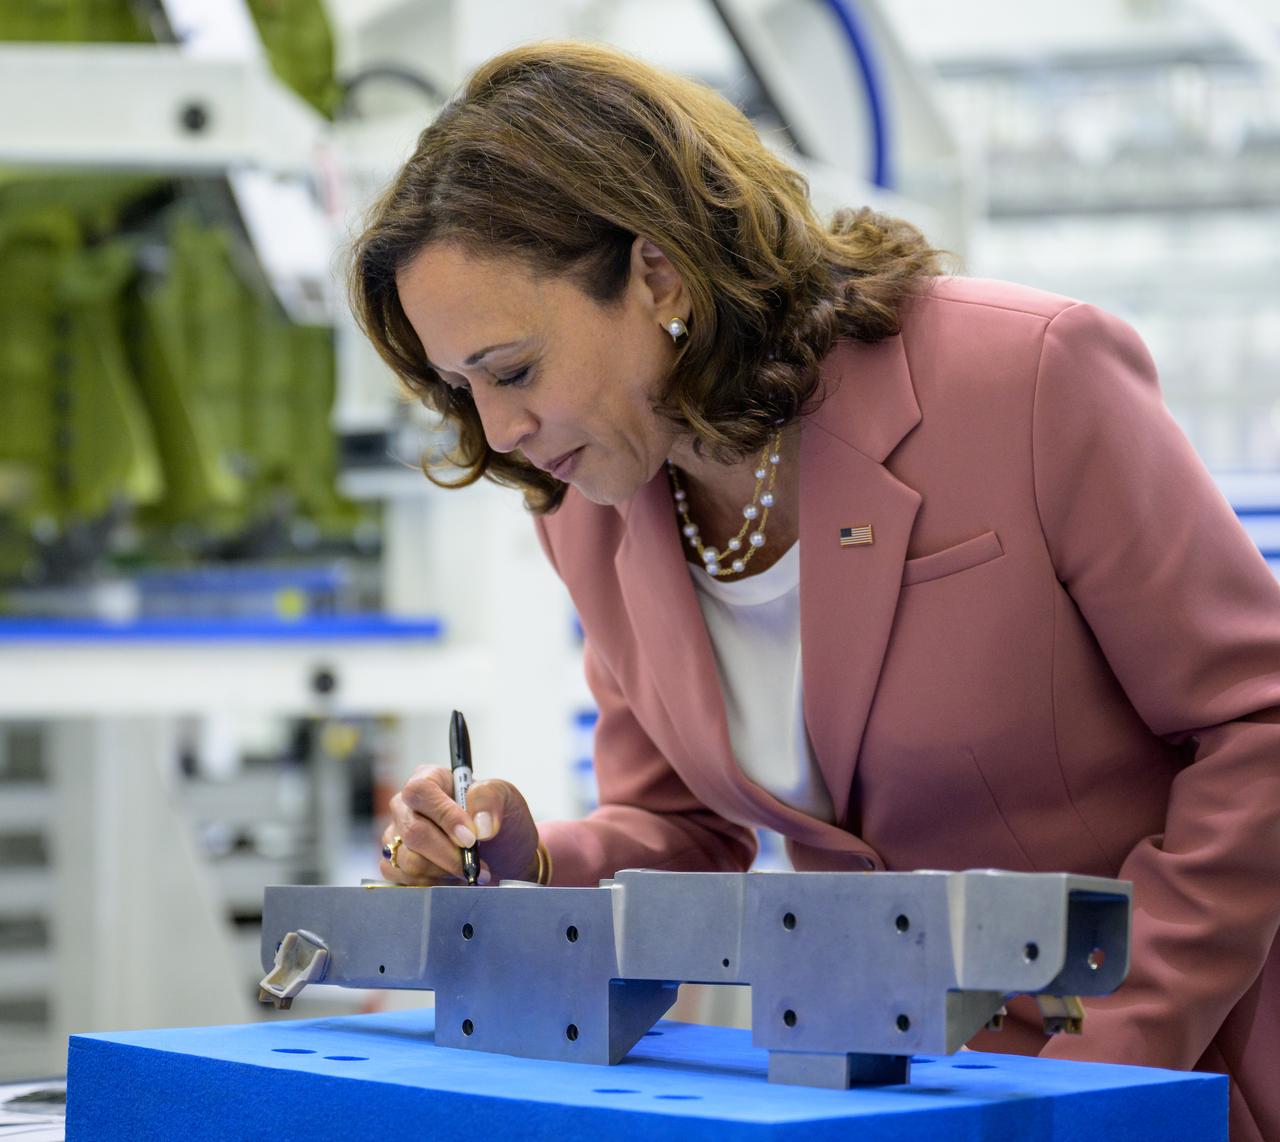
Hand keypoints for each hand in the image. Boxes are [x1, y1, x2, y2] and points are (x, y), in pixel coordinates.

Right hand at [379, 766, 540, 885]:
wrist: (506, 857)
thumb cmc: (501, 821)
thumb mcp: (506, 799)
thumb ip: (491, 800)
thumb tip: (480, 826)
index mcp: (430, 779)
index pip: (420, 791)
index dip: (444, 815)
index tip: (470, 838)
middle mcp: (407, 806)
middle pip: (413, 830)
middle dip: (448, 854)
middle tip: (475, 864)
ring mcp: (396, 835)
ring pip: (409, 859)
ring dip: (444, 871)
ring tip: (468, 870)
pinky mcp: (394, 864)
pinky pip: (405, 879)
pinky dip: (433, 884)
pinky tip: (452, 878)